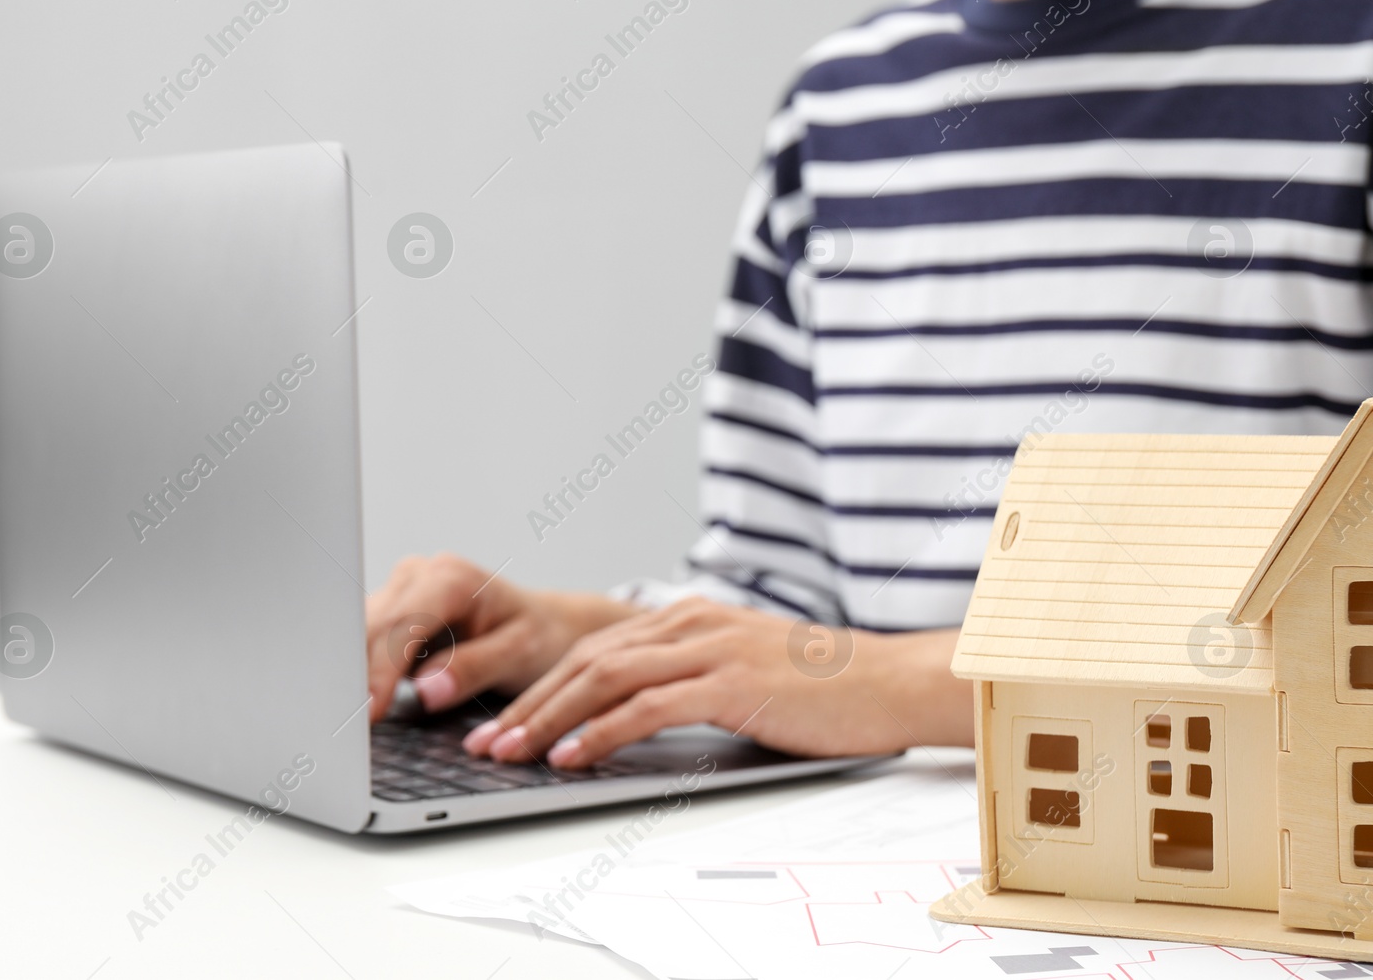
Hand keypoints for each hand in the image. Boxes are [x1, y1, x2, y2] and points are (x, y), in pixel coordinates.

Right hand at [364, 554, 638, 720]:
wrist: (549, 626)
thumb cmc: (541, 637)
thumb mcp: (520, 654)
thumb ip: (474, 668)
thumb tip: (426, 690)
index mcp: (451, 578)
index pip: (400, 626)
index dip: (381, 671)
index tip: (370, 712)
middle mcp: (420, 573)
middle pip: (370, 627)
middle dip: (358, 675)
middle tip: (349, 725)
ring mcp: (402, 588)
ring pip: (360, 633)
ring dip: (356, 673)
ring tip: (353, 717)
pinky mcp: (394, 608)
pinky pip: (368, 640)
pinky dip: (365, 670)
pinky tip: (368, 700)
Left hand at [461, 597, 972, 767]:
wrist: (889, 681)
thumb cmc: (820, 687)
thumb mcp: (741, 671)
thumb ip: (688, 678)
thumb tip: (632, 713)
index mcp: (688, 618)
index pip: (594, 650)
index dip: (540, 686)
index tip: (501, 720)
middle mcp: (690, 624)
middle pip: (585, 659)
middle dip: (527, 703)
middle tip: (484, 740)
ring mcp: (710, 649)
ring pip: (605, 678)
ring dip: (548, 718)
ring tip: (510, 751)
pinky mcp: (730, 682)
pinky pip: (647, 708)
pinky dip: (600, 731)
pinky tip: (571, 754)